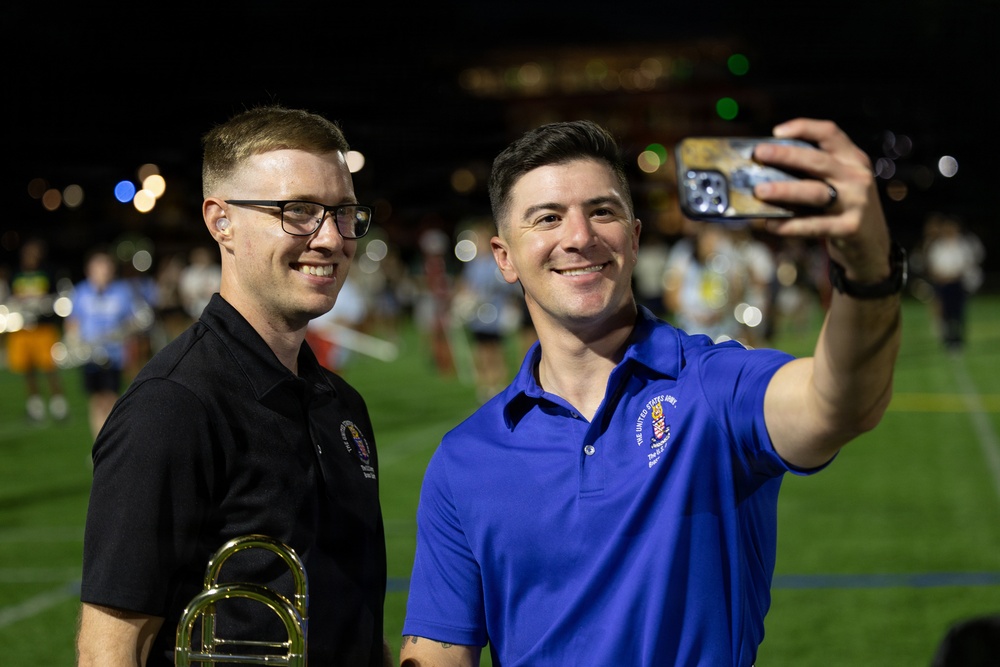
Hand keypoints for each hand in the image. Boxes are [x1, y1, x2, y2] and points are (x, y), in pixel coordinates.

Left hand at [752, 118, 891, 282]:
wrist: (873, 245)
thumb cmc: (843, 208)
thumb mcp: (839, 183)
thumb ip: (812, 173)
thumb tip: (764, 169)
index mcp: (853, 159)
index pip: (830, 133)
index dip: (804, 128)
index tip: (777, 132)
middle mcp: (857, 176)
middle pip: (818, 161)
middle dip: (785, 155)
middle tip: (759, 154)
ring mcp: (856, 202)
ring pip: (815, 192)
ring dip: (784, 190)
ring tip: (759, 191)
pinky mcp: (850, 228)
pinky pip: (814, 225)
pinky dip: (790, 225)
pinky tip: (770, 225)